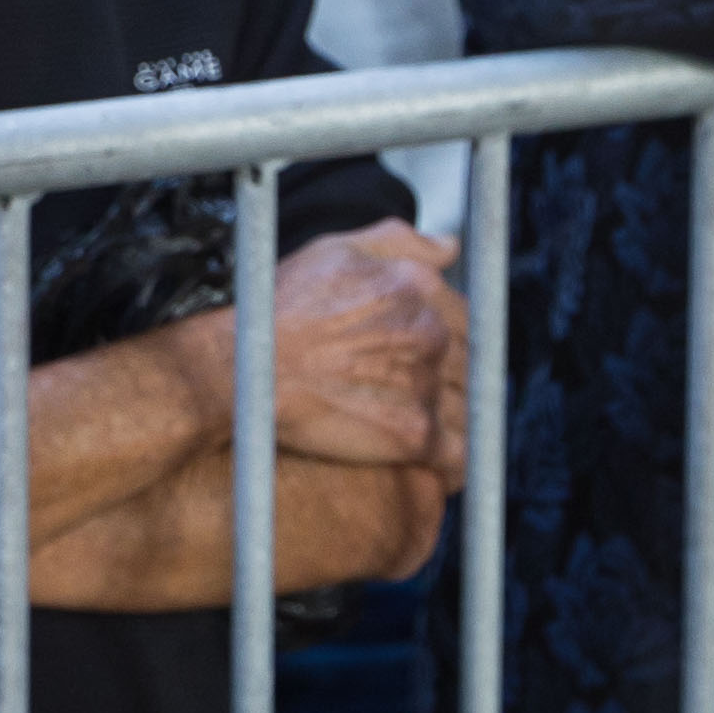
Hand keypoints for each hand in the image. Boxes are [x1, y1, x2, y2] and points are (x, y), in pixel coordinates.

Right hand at [241, 224, 469, 475]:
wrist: (241, 372)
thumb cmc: (278, 309)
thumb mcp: (335, 251)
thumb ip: (401, 243)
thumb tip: (452, 247)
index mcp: (420, 289)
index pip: (466, 322)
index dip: (450, 344)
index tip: (424, 360)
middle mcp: (430, 334)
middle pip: (472, 364)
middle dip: (455, 381)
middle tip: (417, 396)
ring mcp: (426, 384)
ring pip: (470, 408)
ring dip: (456, 420)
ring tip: (421, 429)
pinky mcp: (414, 434)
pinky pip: (463, 455)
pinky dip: (458, 465)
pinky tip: (443, 469)